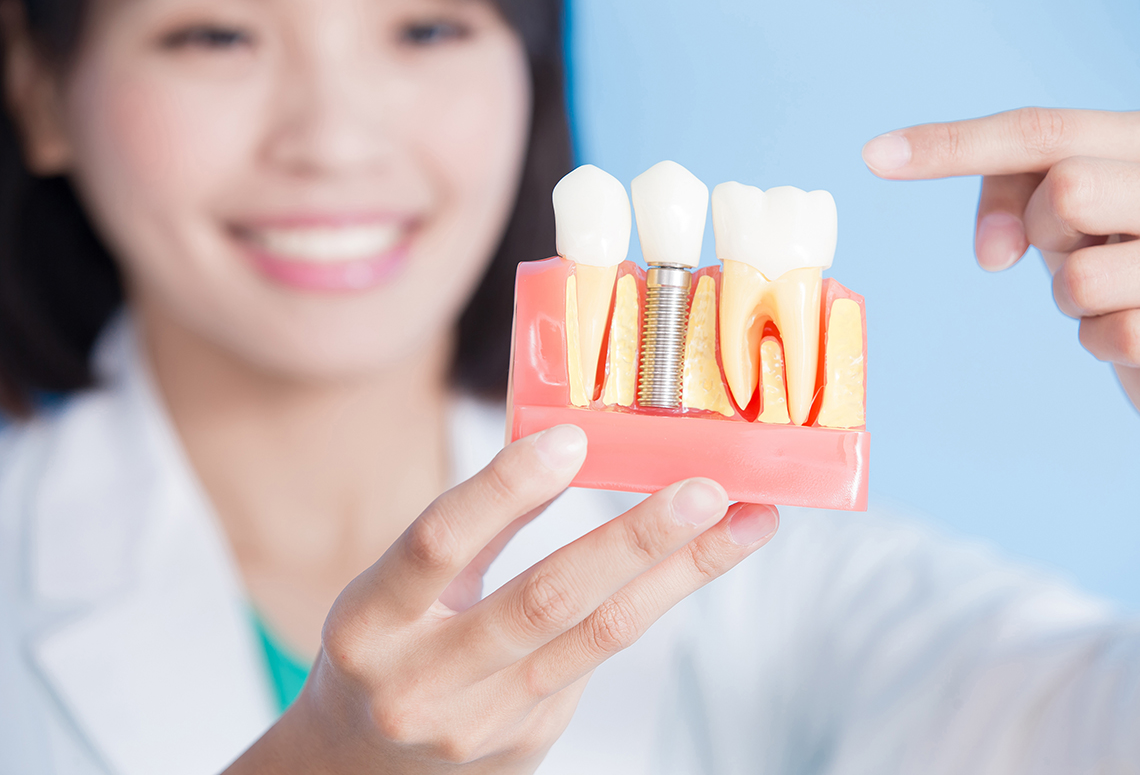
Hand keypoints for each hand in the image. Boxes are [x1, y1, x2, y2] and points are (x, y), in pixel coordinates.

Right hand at [227, 424, 778, 774]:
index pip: (440, 544)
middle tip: (705, 488)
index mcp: (368, 625)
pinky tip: (683, 565)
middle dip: (635, 540)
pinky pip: (596, 658)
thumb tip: (563, 452)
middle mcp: (422, 685)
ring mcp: (482, 726)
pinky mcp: (528, 742)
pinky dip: (646, 602)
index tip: (573, 437)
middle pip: (544, 601)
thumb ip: (472, 530)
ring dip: (680, 574)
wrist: (359, 766)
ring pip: (598, 636)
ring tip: (743, 523)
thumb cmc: (382, 648)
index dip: (506, 488)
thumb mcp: (394, 586)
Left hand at [862, 107, 1139, 429]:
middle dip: (1046, 234)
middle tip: (1079, 251)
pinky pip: (1118, 335)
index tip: (876, 155)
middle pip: (1068, 189)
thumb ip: (1028, 198)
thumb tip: (994, 250)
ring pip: (1082, 277)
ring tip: (1118, 297)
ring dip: (1074, 302)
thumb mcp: (1088, 219)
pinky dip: (1105, 343)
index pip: (1046, 131)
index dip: (956, 143)